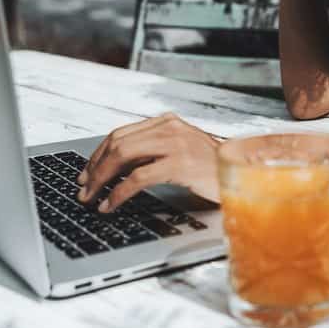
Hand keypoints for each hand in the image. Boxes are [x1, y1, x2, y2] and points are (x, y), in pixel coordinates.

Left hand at [76, 113, 220, 211]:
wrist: (245, 173)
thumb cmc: (213, 168)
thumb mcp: (183, 151)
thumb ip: (156, 151)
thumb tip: (118, 168)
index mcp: (167, 122)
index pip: (121, 134)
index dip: (98, 154)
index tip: (86, 173)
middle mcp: (169, 128)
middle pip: (117, 143)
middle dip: (94, 168)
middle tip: (83, 188)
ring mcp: (175, 144)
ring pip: (122, 156)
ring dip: (100, 180)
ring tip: (91, 198)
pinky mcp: (180, 164)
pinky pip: (137, 178)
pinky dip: (118, 193)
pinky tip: (110, 205)